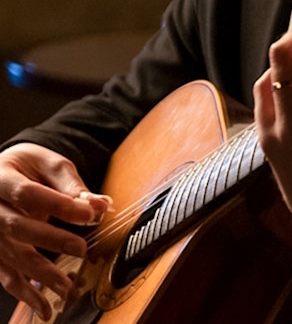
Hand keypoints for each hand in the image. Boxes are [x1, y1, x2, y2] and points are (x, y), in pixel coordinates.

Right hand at [0, 143, 109, 319]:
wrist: (1, 174)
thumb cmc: (28, 168)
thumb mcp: (48, 165)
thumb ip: (72, 185)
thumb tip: (101, 205)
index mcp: (1, 178)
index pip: (28, 194)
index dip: (60, 205)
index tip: (90, 214)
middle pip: (17, 227)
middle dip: (51, 240)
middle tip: (81, 248)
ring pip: (12, 256)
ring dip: (41, 274)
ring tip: (68, 288)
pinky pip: (6, 276)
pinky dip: (26, 294)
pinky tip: (45, 307)